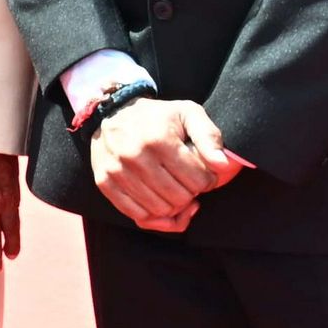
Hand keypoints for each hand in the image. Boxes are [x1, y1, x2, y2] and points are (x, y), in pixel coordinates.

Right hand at [87, 95, 240, 234]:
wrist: (114, 112)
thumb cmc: (158, 116)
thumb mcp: (188, 114)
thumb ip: (209, 137)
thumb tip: (223, 165)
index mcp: (159, 138)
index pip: (198, 180)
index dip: (208, 181)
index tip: (204, 174)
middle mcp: (135, 155)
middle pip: (179, 198)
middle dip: (191, 194)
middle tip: (189, 183)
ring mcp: (117, 171)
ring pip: (160, 209)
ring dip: (174, 206)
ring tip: (176, 191)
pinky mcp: (105, 182)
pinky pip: (137, 214)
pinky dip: (153, 214)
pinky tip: (160, 200)